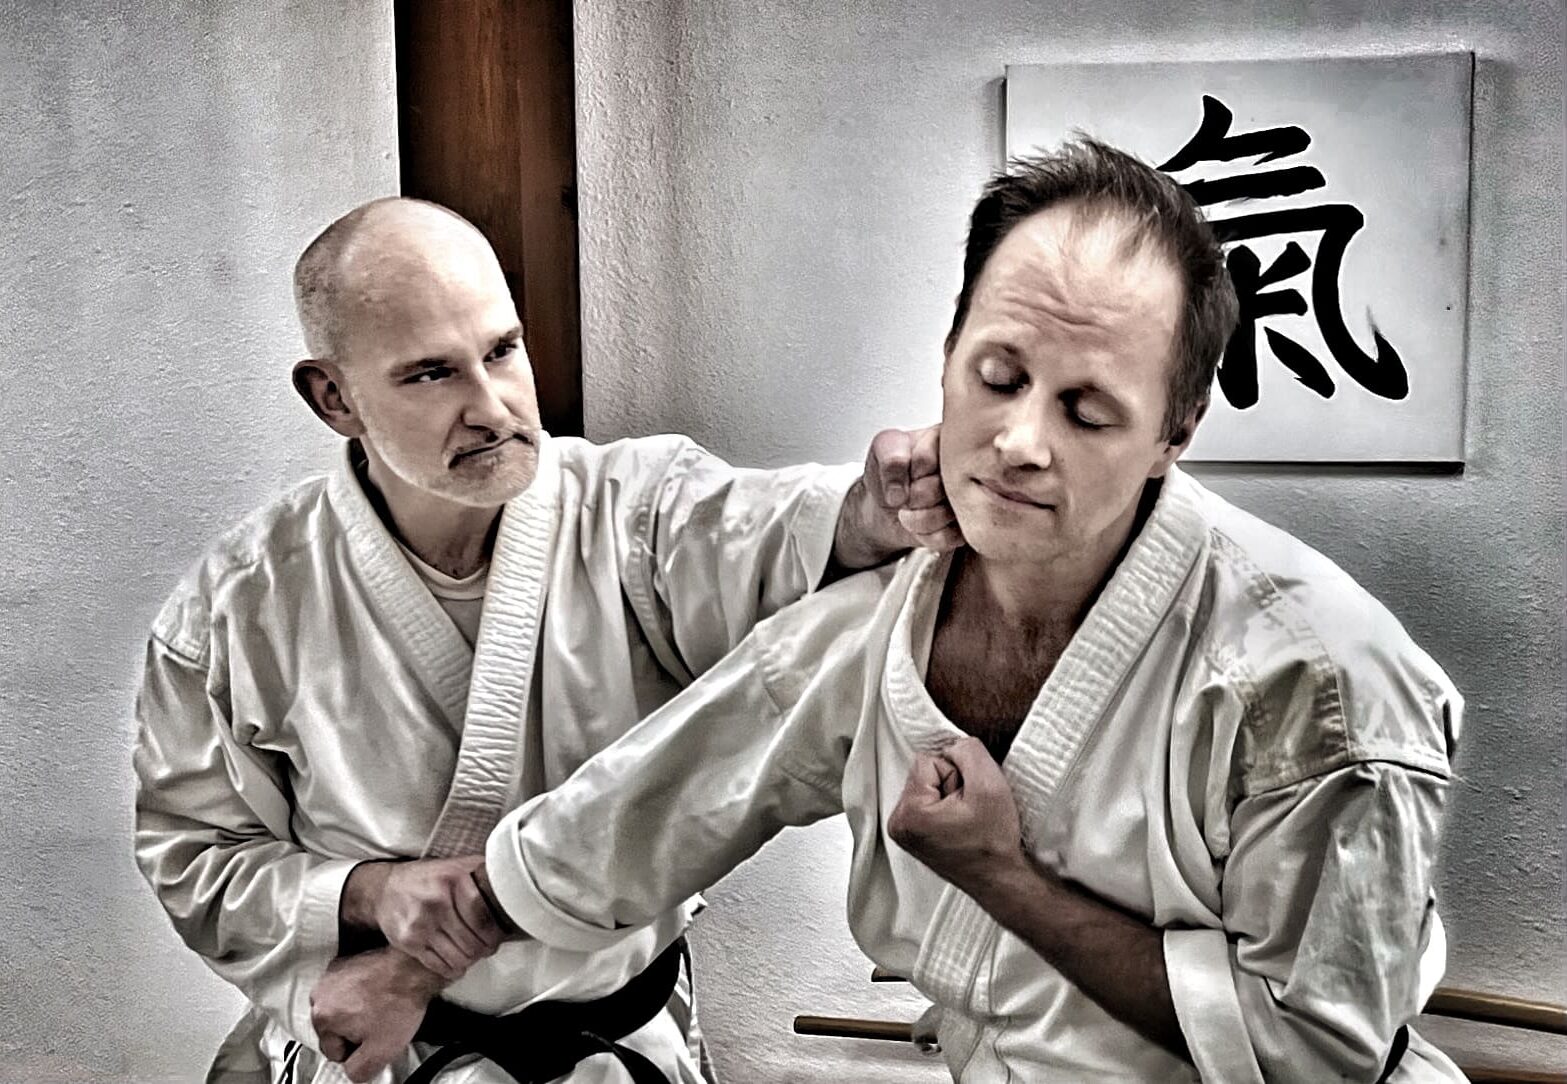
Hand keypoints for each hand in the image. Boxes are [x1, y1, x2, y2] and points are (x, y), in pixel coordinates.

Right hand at [310, 947, 440, 1081]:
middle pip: (334, 1029)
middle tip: (379, 1022)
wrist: (414, 967)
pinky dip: (359, 992)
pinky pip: (347, 989)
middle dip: (354, 1030)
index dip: (357, 1050)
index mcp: (322, 1017)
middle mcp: (321, 994)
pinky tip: (377, 991)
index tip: (374, 1039)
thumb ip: (358, 1070)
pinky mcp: (344, 963)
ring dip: (356, 1011)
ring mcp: (332, 976)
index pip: (334, 1052)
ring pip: (340, 1009)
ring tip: (380, 1005)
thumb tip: (352, 1072)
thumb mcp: (381, 1052)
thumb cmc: (399, 1002)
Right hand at [349, 855, 504, 979]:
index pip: (483, 917)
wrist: (385, 889)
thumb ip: (483, 873)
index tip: (500, 936)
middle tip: (488, 947)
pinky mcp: (408, 942)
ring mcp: (420, 924)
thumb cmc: (430, 878)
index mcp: (453, 880)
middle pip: (473, 942)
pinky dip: (453, 969)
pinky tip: (456, 960)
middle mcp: (436, 902)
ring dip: (470, 960)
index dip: (496, 933)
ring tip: (473, 952)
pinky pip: (440, 966)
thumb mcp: (457, 865)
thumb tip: (515, 885)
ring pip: (459, 958)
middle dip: (485, 949)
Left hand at [838, 426, 962, 568]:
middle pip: (937, 488)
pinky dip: (926, 535)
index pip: (928, 458)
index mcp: (949, 439)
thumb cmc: (892, 471)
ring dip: (917, 518)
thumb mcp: (882, 449)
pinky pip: (948, 537)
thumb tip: (898, 491)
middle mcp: (966, 468)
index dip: (910, 471)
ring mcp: (972, 499)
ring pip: (945, 515)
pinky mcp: (968, 527)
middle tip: (907, 494)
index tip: (907, 471)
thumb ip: (890, 458)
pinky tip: (921, 525)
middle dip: (912, 497)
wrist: (887, 503)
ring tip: (910, 510)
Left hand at [886, 737, 1026, 894]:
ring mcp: (903, 832)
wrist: (1001, 879)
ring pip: (928, 786)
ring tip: (965, 820)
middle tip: (969, 812)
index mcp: (909, 813)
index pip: (927, 760)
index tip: (968, 800)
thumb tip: (951, 745)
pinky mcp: (913, 836)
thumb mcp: (990, 783)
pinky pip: (928, 801)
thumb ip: (967, 750)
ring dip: (950, 796)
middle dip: (951, 784)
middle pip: (924, 772)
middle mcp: (898, 824)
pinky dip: (946, 808)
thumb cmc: (994, 841)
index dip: (956, 774)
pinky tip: (959, 825)